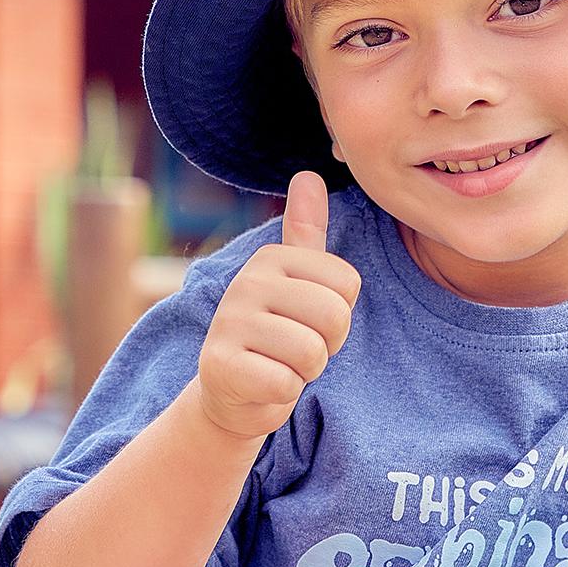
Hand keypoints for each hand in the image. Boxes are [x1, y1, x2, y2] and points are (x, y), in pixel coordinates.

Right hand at [192, 171, 360, 440]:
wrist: (231, 392)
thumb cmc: (276, 334)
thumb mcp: (294, 281)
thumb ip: (306, 231)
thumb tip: (309, 174)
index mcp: (272, 258)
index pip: (348, 284)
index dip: (340, 314)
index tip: (310, 321)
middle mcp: (246, 282)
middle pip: (334, 316)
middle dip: (326, 344)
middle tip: (296, 347)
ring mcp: (229, 322)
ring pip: (312, 352)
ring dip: (304, 370)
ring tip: (280, 363)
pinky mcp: (220, 365)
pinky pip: (286, 382)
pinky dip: (283, 392)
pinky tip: (263, 383)